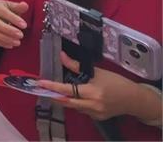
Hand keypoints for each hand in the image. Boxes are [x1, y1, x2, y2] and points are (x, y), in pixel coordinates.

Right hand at [0, 0, 27, 47]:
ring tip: (17, 42)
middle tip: (21, 35)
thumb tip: (25, 5)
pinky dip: (1, 43)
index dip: (14, 19)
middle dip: (9, 30)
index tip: (24, 25)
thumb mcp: (8, 5)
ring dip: (5, 38)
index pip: (4, 12)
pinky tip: (10, 45)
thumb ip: (17, 6)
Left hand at [37, 52, 159, 122]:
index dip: (52, 87)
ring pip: (73, 107)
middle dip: (54, 96)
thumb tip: (62, 56)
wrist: (134, 99)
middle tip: (44, 89)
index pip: (67, 90)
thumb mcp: (97, 72)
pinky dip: (76, 103)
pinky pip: (81, 110)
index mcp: (92, 92)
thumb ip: (77, 66)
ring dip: (65, 99)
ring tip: (59, 91)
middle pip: (66, 102)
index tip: (41, 83)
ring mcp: (95, 113)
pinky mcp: (97, 118)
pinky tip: (76, 97)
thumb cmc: (117, 83)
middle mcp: (92, 105)